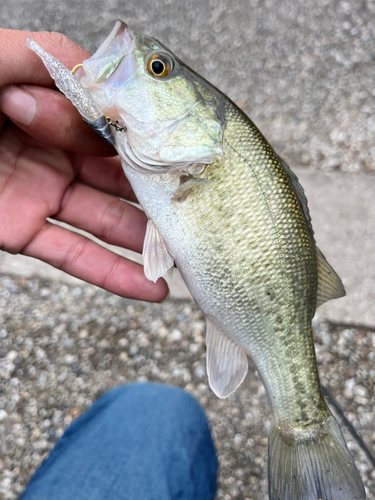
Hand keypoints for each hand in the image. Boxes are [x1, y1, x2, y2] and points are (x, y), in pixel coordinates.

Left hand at [0, 29, 168, 301]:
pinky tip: (151, 291)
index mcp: (48, 105)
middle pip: (119, 178)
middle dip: (162, 196)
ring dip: (149, 243)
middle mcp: (51, 150)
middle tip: (205, 213)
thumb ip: (42, 57)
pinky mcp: (22, 232)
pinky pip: (74, 257)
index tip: (187, 159)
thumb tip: (101, 76)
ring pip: (106, 222)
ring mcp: (39, 194)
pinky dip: (114, 276)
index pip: (112, 126)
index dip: (148, 142)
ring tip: (190, 258)